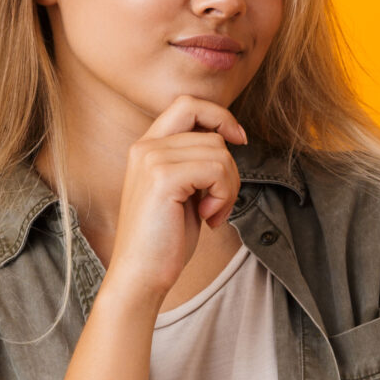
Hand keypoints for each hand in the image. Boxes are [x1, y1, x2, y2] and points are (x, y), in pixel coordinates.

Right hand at [103, 96, 247, 301]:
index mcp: (147, 147)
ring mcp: (151, 160)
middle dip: (229, 167)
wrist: (140, 275)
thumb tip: (227, 139)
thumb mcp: (182, 190)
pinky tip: (208, 217)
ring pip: (219, 153)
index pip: (188, 104)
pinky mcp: (163, 178)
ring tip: (211, 213)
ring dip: (228, 187)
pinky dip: (224, 196)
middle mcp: (145, 147)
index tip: (239, 139)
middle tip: (219, 199)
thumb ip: (195, 161)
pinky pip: (216, 170)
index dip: (219, 116)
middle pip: (211, 132)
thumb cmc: (165, 239)